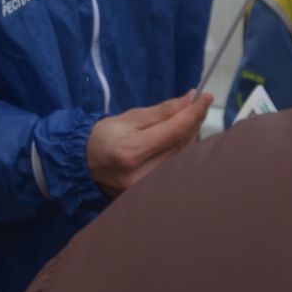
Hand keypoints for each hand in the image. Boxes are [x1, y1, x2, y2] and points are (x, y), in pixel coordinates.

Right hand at [85, 92, 210, 197]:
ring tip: (188, 119)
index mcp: (132, 151)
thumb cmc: (105, 136)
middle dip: (195, 122)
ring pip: (184, 158)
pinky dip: (184, 150)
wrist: (85, 165)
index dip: (194, 113)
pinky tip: (182, 139)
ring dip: (192, 136)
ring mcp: (148, 188)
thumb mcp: (129, 117)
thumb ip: (162, 111)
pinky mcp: (152, 194)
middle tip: (198, 104)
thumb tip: (190, 99)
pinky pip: (177, 168)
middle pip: (183, 145)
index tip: (206, 96)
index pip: (175, 131)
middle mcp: (142, 174)